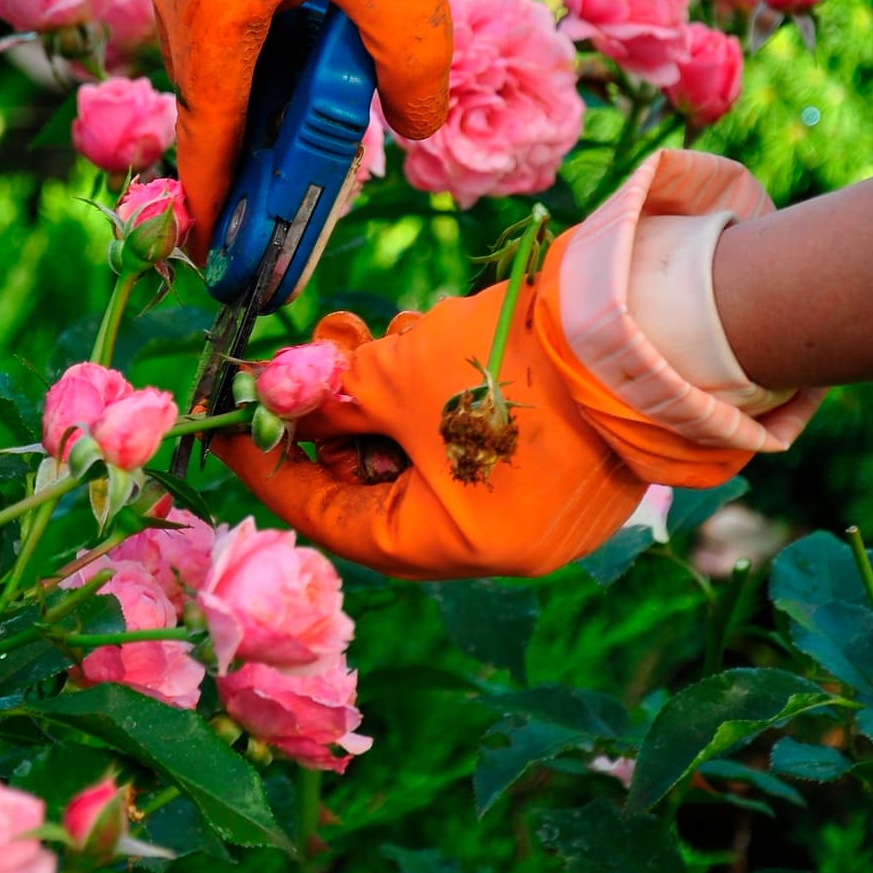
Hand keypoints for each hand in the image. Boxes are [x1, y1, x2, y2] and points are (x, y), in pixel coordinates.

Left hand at [215, 152, 821, 578]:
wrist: (643, 324)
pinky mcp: (563, 463)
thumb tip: (279, 402)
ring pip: (426, 461)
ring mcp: (538, 507)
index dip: (272, 469)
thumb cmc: (512, 364)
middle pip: (379, 492)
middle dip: (334, 422)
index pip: (334, 518)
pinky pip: (473, 445)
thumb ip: (332, 397)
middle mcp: (500, 545)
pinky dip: (436, 402)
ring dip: (384, 401)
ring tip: (370, 338)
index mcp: (455, 548)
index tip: (229, 429)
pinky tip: (425, 344)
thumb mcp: (400, 377)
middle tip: (308, 365)